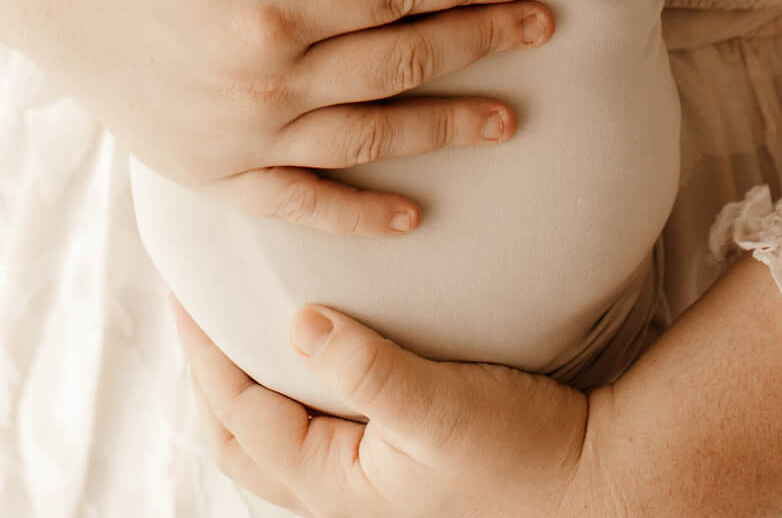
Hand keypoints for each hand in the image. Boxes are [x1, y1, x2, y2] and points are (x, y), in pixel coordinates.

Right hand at [27, 0, 554, 234]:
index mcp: (261, 4)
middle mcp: (259, 84)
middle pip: (398, 64)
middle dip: (481, 44)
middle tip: (544, 28)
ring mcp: (237, 141)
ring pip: (368, 140)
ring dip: (446, 128)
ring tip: (511, 119)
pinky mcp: (212, 175)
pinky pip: (301, 204)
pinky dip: (359, 216)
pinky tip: (412, 214)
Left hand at [174, 297, 592, 517]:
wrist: (597, 480)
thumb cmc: (524, 450)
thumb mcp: (442, 407)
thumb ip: (368, 367)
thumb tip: (300, 320)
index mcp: (335, 486)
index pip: (238, 415)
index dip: (204, 351)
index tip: (184, 287)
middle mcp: (341, 494)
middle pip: (241, 438)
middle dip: (208, 376)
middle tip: (195, 307)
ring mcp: (367, 486)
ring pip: (274, 438)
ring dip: (245, 385)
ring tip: (236, 322)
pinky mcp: (395, 467)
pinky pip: (314, 429)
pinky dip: (291, 390)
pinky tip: (307, 347)